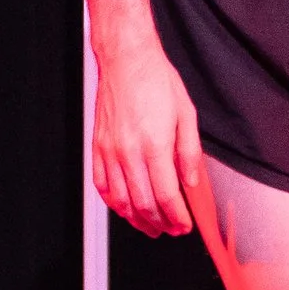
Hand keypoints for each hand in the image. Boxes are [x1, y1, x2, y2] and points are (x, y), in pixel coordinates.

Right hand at [90, 31, 204, 237]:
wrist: (126, 60)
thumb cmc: (156, 81)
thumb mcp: (186, 113)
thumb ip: (189, 152)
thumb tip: (191, 181)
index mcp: (154, 144)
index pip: (166, 196)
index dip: (177, 217)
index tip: (184, 225)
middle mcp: (129, 152)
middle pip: (143, 204)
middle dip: (160, 224)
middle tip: (171, 230)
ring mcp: (110, 151)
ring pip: (121, 200)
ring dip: (137, 220)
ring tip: (151, 226)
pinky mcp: (97, 147)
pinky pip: (102, 185)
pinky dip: (114, 203)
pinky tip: (125, 208)